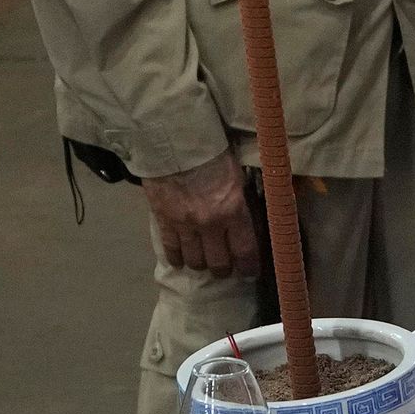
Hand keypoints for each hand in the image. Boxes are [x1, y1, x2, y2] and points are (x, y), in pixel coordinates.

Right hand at [141, 151, 260, 279]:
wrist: (173, 140)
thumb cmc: (210, 150)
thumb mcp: (236, 173)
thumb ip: (241, 198)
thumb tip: (250, 214)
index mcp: (232, 210)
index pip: (245, 251)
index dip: (249, 267)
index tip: (250, 273)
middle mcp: (210, 224)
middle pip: (218, 262)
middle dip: (223, 270)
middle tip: (225, 270)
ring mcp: (184, 225)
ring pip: (194, 260)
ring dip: (200, 264)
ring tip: (203, 263)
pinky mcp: (164, 221)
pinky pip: (170, 248)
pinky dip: (176, 258)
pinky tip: (180, 261)